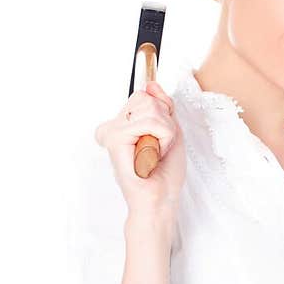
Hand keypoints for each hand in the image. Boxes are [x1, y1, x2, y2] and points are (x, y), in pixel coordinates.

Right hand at [94, 80, 184, 215]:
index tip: (162, 139)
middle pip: (147, 99)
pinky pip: (150, 122)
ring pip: (150, 108)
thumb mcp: (171, 130)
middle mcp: (113, 126)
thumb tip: (151, 84)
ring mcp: (112, 131)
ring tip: (156, 154)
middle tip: (159, 148)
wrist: (161, 199)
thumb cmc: (165, 173)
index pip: (145, 96)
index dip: (164, 115)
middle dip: (165, 123)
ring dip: (165, 133)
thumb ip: (162, 105)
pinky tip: (153, 157)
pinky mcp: (115, 138)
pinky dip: (163, 139)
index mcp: (124, 124)